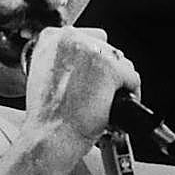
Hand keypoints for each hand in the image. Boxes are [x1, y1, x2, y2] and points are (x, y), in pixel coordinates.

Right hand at [22, 26, 140, 150]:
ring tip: (106, 102)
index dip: (92, 59)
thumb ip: (61, 60)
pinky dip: (131, 95)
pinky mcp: (111, 68)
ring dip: (118, 82)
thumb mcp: (42, 76)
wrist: (50, 137)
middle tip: (98, 93)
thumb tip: (83, 61)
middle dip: (106, 71)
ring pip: (121, 62)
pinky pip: (133, 78)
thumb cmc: (46, 116)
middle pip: (105, 47)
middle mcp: (71, 38)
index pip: (85, 37)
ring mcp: (92, 51)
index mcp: (51, 38)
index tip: (92, 75)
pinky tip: (116, 107)